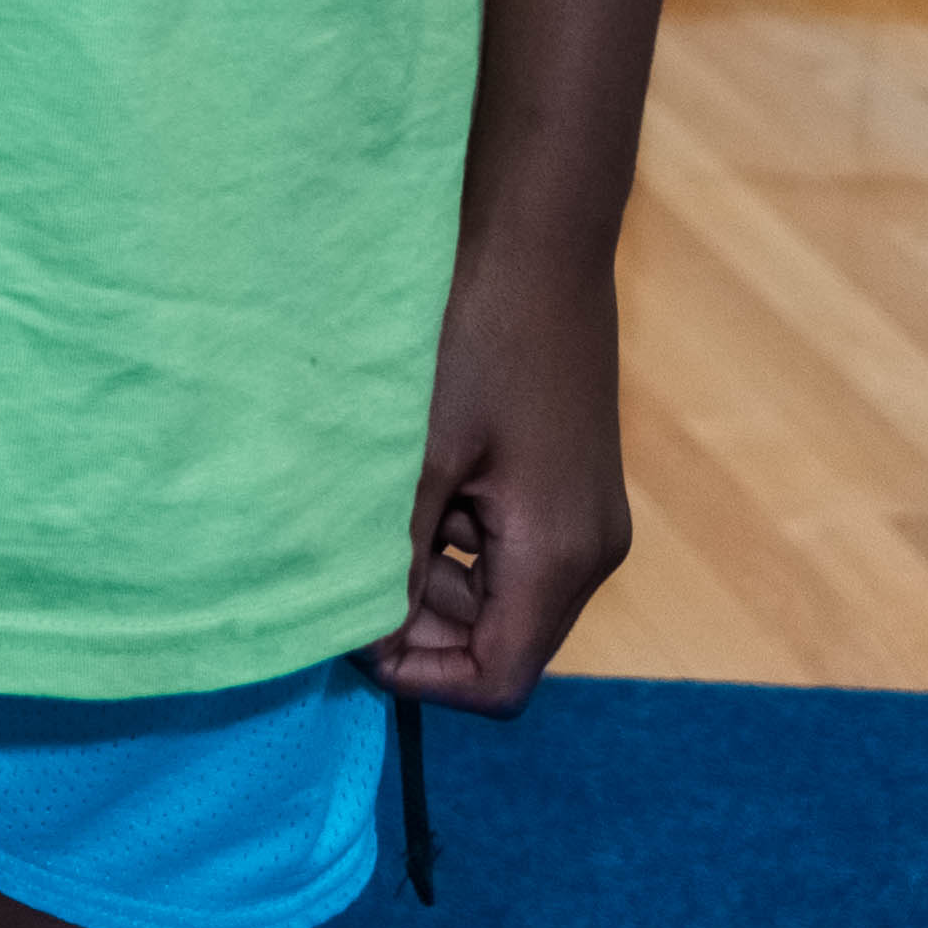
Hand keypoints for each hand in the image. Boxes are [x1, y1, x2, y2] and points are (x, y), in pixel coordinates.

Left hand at [375, 228, 629, 714]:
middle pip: (496, 643)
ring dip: (424, 571)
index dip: (419, 676)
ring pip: (492, 594)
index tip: (346, 631)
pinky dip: (448, 533)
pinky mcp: (566, 488)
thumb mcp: (420, 453)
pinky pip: (503, 547)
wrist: (535, 245)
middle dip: (414, 621)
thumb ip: (397, 552)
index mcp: (559, 558)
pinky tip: (407, 474)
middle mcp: (586, 554)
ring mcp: (582, 520)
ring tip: (371, 501)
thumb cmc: (476, 339)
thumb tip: (363, 632)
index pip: (498, 682)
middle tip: (340, 562)